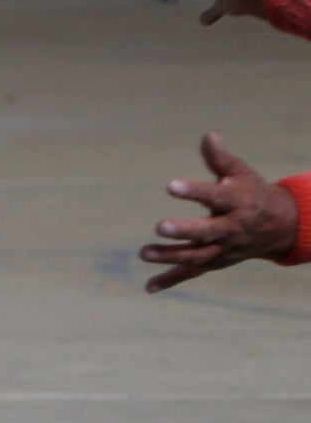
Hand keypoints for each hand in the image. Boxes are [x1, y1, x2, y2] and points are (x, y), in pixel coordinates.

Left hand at [141, 133, 298, 291]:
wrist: (280, 226)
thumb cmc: (252, 193)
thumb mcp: (241, 173)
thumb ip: (219, 159)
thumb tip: (207, 135)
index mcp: (237, 202)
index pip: (215, 197)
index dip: (194, 191)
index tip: (171, 185)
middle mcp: (232, 228)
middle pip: (208, 232)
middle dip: (185, 231)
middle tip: (159, 227)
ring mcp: (224, 249)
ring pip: (197, 257)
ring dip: (170, 257)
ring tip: (144, 253)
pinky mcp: (215, 262)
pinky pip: (192, 273)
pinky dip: (171, 280)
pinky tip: (148, 287)